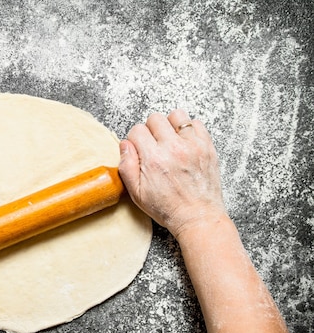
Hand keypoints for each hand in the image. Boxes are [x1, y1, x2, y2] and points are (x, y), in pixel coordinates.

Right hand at [118, 109, 225, 237]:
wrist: (197, 217)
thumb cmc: (167, 208)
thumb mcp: (136, 193)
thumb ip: (126, 166)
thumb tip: (125, 144)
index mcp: (153, 159)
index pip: (137, 130)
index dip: (135, 140)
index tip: (140, 150)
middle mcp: (173, 148)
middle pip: (155, 118)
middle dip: (151, 130)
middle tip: (154, 146)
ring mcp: (193, 145)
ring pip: (176, 115)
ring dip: (170, 125)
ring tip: (170, 141)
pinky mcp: (207, 146)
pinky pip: (196, 123)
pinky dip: (188, 130)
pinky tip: (184, 143)